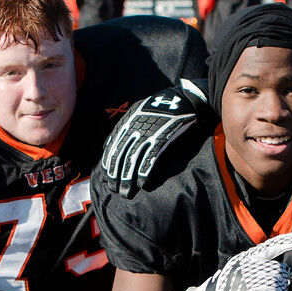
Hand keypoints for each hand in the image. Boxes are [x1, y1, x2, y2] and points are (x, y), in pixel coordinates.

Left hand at [99, 81, 207, 197]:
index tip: (107, 177)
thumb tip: (109, 143)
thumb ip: (125, 126)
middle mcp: (134, 127)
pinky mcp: (161, 138)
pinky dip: (143, 172)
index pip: (112, 146)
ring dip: (127, 178)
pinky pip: (149, 158)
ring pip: (132, 159)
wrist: (184, 98)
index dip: (108, 164)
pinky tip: (141, 184)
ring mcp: (147, 133)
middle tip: (114, 189)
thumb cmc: (161, 107)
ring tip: (126, 192)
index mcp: (127, 121)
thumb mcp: (138, 111)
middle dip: (115, 175)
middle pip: (119, 155)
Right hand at [181, 232, 291, 290]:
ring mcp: (247, 284)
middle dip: (284, 279)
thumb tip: (276, 266)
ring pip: (276, 286)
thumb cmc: (225, 288)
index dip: (284, 243)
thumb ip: (254, 264)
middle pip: (277, 271)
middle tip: (284, 284)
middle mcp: (247, 269)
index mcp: (245, 260)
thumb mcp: (236, 269)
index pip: (268, 248)